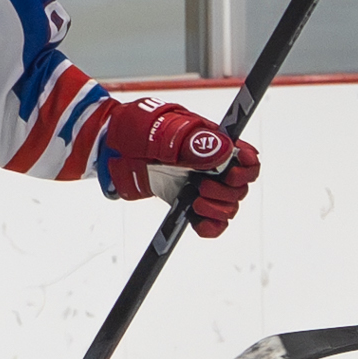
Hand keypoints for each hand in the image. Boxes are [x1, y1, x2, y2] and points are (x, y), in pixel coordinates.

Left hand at [95, 98, 258, 235]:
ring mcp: (198, 185)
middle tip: (202, 186)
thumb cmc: (137, 130)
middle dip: (227, 190)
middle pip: (240, 187)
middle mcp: (211, 165)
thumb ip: (194, 145)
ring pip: (229, 207)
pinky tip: (197, 220)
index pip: (247, 158)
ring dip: (218, 209)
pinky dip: (210, 227)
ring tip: (196, 202)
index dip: (247, 167)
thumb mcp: (164, 134)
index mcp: (213, 143)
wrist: (110, 148)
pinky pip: (211, 224)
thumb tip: (225, 151)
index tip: (233, 171)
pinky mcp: (185, 203)